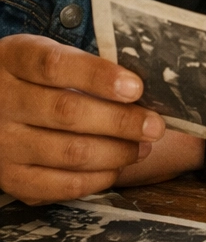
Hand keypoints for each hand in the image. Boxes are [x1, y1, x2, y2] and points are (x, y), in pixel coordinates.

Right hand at [0, 35, 164, 203]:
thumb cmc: (39, 78)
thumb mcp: (53, 57)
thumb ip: (90, 67)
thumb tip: (144, 88)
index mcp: (15, 59)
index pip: (55, 66)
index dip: (98, 77)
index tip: (136, 87)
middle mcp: (2, 101)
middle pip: (67, 112)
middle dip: (121, 121)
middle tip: (155, 126)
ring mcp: (2, 142)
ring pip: (68, 152)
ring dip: (116, 152)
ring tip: (143, 146)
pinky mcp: (9, 177)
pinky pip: (59, 185)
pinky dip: (96, 178)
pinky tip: (117, 167)